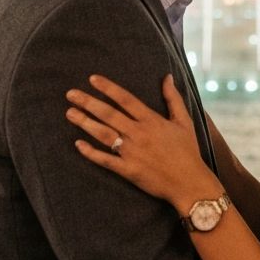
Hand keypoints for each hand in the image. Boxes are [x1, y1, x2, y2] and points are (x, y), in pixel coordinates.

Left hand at [66, 74, 217, 211]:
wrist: (189, 182)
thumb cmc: (188, 150)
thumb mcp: (184, 120)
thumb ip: (173, 98)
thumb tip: (167, 76)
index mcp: (151, 120)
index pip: (125, 99)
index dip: (108, 88)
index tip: (92, 79)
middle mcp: (138, 133)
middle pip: (109, 114)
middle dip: (88, 102)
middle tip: (70, 94)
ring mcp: (131, 152)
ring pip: (103, 134)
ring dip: (85, 123)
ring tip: (69, 113)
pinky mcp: (128, 170)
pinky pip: (105, 160)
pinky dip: (90, 152)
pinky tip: (77, 144)